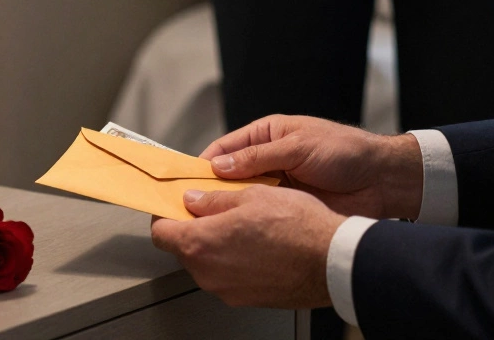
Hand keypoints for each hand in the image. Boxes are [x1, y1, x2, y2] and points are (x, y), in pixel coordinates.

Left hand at [151, 186, 342, 307]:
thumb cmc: (297, 227)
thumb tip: (193, 201)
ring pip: (208, 263)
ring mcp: (227, 290)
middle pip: (184, 249)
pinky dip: (235, 260)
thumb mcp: (250, 195)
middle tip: (213, 207)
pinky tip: (257, 244)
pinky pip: (229, 276)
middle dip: (194, 228)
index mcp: (201, 244)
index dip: (165, 215)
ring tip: (243, 224)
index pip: (162, 233)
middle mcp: (209, 273)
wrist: (331, 261)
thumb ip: (213, 200)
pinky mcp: (247, 299)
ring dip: (217, 244)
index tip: (173, 206)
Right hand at [202, 114, 422, 219]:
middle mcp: (269, 161)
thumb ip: (258, 157)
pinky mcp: (288, 209)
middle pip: (229, 175)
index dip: (203, 163)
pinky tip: (235, 231)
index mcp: (268, 135)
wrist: (382, 181)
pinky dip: (247, 222)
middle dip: (210, 189)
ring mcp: (278, 187)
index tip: (184, 180)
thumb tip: (221, 167)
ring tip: (207, 220)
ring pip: (242, 198)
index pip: (226, 148)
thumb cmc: (346, 151)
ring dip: (227, 208)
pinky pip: (261, 215)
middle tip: (190, 206)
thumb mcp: (298, 146)